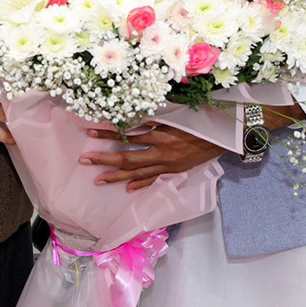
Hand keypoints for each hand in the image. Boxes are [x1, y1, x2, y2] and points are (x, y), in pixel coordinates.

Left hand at [80, 124, 223, 191]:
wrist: (220, 140)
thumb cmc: (197, 123)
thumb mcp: (174, 117)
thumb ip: (152, 120)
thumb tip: (129, 120)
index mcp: (161, 136)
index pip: (128, 135)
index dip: (109, 134)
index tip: (91, 132)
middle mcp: (161, 153)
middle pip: (127, 158)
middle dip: (104, 160)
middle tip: (85, 160)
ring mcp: (166, 165)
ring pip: (136, 173)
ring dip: (116, 176)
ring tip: (98, 180)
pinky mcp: (173, 172)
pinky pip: (153, 180)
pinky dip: (140, 184)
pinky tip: (127, 189)